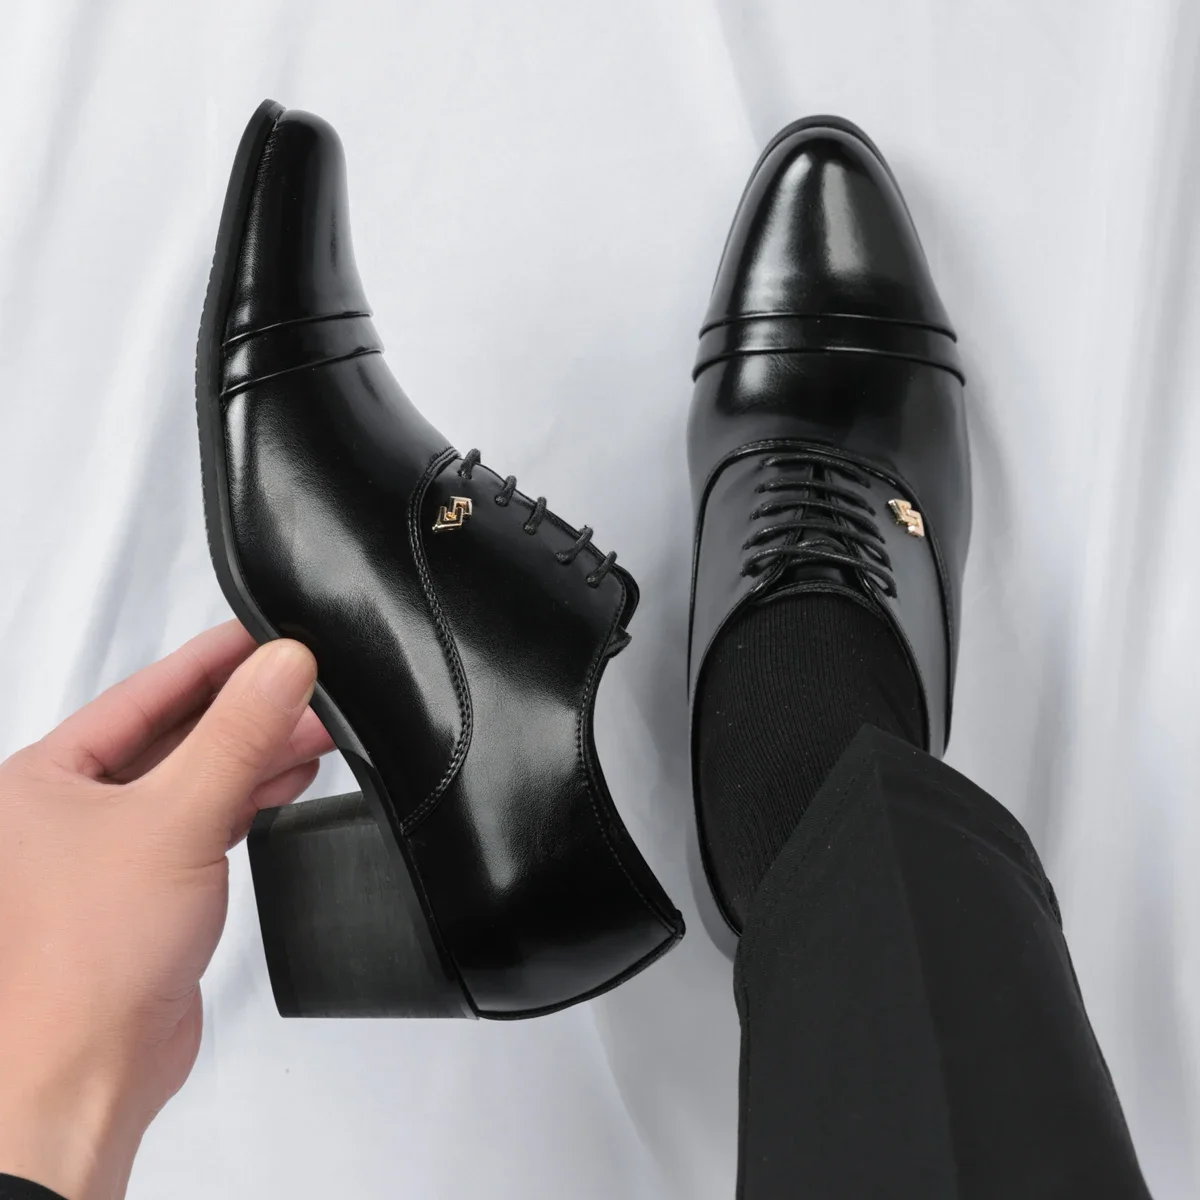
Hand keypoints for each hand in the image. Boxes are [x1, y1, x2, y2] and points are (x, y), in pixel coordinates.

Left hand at [0, 622, 331, 1199]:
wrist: (87, 1073)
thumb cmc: (87, 958)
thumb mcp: (178, 815)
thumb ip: (239, 734)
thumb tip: (283, 664)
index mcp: (47, 779)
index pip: (145, 694)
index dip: (212, 660)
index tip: (267, 632)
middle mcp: (73, 810)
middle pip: (176, 735)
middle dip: (247, 712)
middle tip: (308, 684)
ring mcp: (113, 851)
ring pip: (196, 779)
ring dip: (254, 756)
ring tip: (317, 731)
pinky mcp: (151, 890)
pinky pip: (206, 821)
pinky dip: (249, 799)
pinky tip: (284, 784)